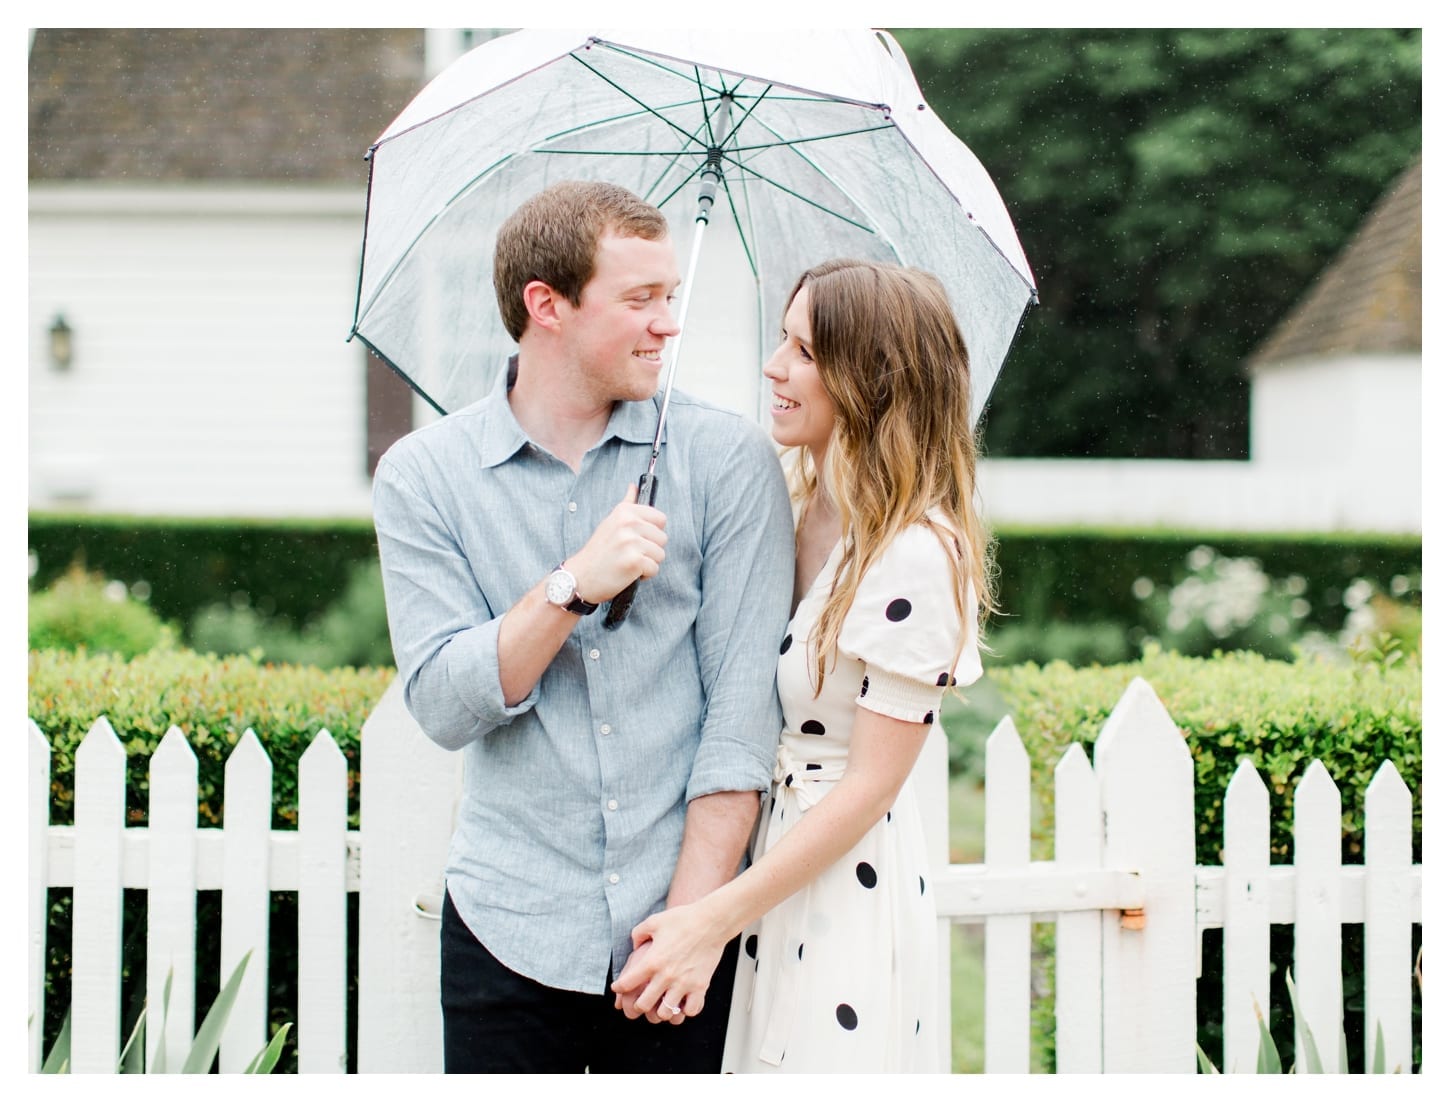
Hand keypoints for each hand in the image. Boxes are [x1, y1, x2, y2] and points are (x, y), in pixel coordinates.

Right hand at [566, 484, 666, 603]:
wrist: (581, 576)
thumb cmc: (598, 551)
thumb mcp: (609, 522)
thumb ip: (626, 504)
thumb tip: (633, 486)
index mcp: (625, 512)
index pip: (660, 519)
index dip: (652, 532)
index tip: (639, 538)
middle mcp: (628, 523)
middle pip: (662, 538)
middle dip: (650, 549)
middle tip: (630, 553)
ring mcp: (631, 542)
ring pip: (660, 554)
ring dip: (648, 562)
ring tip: (629, 562)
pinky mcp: (634, 561)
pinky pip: (654, 568)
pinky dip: (644, 575)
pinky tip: (628, 572)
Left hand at [610, 901, 727, 1024]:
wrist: (711, 921)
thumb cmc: (684, 919)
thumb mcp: (654, 921)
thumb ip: (638, 934)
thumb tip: (634, 945)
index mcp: (652, 961)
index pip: (627, 983)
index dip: (618, 987)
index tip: (618, 987)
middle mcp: (666, 976)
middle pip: (643, 1005)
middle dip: (637, 1005)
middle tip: (640, 1000)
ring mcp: (684, 983)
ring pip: (665, 1013)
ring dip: (661, 1009)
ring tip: (662, 1002)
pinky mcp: (700, 986)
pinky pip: (690, 1011)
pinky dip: (684, 1010)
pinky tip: (682, 1001)